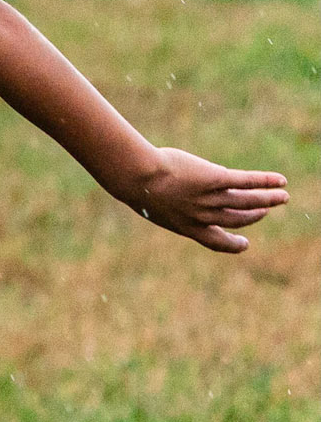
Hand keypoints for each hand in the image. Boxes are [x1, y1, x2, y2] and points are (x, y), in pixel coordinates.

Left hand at [128, 147, 287, 253]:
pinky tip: (279, 180)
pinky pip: (245, 182)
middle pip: (236, 219)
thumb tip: (169, 190)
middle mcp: (202, 216)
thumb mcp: (152, 201)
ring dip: (268, 200)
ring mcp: (209, 198)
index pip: (215, 241)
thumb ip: (167, 203)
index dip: (232, 244)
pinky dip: (265, 181)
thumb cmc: (138, 186)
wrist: (138, 177)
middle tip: (265, 211)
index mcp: (186, 227)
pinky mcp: (215, 179)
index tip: (244, 244)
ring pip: (247, 202)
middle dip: (253, 217)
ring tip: (283, 197)